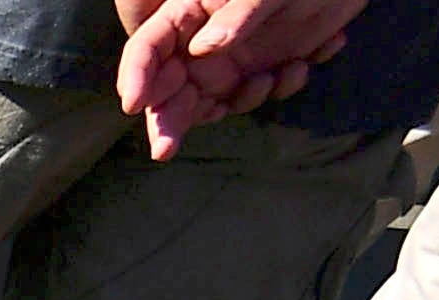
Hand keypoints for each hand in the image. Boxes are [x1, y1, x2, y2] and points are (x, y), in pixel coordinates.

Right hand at [114, 0, 355, 143]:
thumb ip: (236, 16)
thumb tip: (202, 51)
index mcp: (191, 13)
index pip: (148, 48)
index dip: (135, 76)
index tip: (135, 105)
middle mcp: (203, 42)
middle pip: (168, 88)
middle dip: (167, 118)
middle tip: (164, 148)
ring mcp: (231, 59)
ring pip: (209, 102)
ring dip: (240, 102)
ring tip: (273, 77)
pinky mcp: (260, 69)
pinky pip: (252, 98)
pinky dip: (277, 89)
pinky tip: (304, 63)